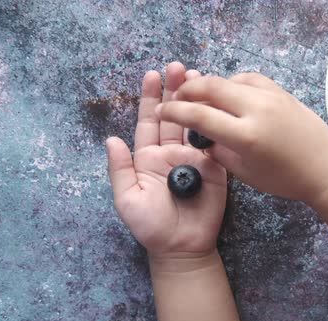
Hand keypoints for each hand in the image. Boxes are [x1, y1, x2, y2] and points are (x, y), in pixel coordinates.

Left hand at [106, 63, 226, 257]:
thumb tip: (110, 139)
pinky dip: (216, 122)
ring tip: (199, 76)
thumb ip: (119, 169)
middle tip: (178, 67)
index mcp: (148, 158)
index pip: (149, 122)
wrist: (182, 247)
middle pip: (173, 116)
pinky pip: (215, 142)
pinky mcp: (216, 167)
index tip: (152, 74)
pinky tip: (217, 104)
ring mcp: (195, 158)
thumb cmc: (151, 226)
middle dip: (175, 91)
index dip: (150, 98)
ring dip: (196, 100)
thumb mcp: (127, 199)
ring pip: (195, 124)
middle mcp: (171, 153)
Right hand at [157, 73, 327, 203]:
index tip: (162, 111)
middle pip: (211, 87)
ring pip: (229, 79)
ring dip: (210, 85)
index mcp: (246, 136)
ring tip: (201, 97)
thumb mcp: (247, 174)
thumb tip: (203, 137)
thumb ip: (220, 152)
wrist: (326, 169)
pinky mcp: (282, 92)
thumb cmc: (287, 179)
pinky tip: (230, 94)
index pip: (199, 116)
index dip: (175, 111)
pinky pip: (250, 79)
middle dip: (187, 90)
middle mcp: (257, 109)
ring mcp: (272, 97)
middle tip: (176, 98)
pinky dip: (234, 83)